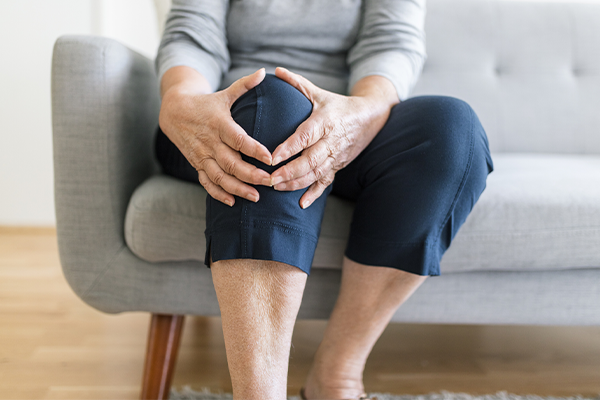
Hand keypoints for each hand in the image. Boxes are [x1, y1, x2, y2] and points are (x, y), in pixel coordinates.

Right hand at [159, 68, 272, 206]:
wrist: (173, 112)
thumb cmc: (207, 103)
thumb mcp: (224, 93)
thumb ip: (244, 85)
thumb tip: (263, 71)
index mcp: (219, 124)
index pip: (239, 139)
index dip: (254, 150)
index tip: (271, 158)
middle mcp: (210, 142)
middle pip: (231, 163)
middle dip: (251, 175)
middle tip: (269, 182)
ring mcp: (202, 155)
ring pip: (220, 177)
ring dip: (238, 189)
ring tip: (256, 197)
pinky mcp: (197, 164)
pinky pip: (206, 183)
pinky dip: (218, 194)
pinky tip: (232, 202)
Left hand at [269, 67, 398, 208]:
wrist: (370, 117)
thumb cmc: (338, 105)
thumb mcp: (319, 93)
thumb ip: (297, 83)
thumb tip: (276, 71)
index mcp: (325, 121)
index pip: (305, 136)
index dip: (289, 148)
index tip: (272, 157)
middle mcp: (331, 141)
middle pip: (310, 160)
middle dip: (290, 171)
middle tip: (270, 179)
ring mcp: (336, 156)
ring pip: (316, 174)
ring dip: (297, 183)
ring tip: (277, 188)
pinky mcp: (338, 166)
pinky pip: (326, 183)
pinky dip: (314, 194)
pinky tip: (301, 204)